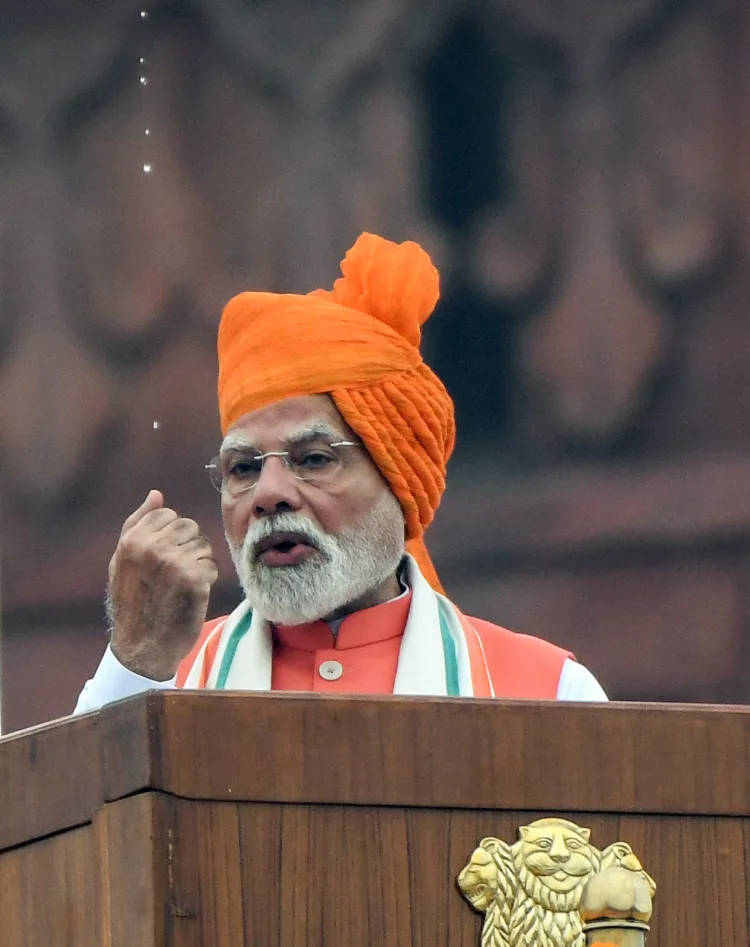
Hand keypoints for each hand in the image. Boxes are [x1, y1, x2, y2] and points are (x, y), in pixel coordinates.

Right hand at [107, 490, 217, 680]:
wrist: (142, 647)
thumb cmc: (132, 602)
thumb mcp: (123, 561)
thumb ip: (137, 523)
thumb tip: (156, 494)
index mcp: (132, 540)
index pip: (167, 514)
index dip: (169, 536)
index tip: (160, 560)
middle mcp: (152, 548)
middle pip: (189, 526)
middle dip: (186, 547)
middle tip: (172, 575)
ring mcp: (174, 563)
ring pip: (203, 545)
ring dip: (197, 563)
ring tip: (179, 585)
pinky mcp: (195, 579)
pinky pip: (211, 565)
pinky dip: (205, 580)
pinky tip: (190, 596)